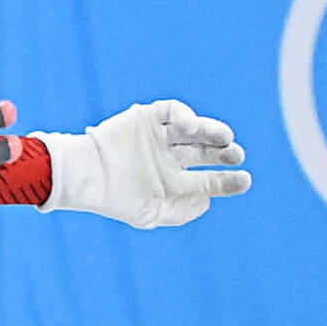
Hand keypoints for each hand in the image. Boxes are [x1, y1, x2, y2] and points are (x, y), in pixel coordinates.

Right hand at [43, 98, 249, 227]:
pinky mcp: (147, 118)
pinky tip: (189, 127)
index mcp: (172, 181)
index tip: (243, 181)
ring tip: (225, 138)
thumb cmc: (113, 198)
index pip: (208, 179)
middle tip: (235, 156)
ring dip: (213, 131)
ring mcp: (159, 137)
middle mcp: (170, 157)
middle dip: (225, 153)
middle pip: (206, 152)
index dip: (228, 181)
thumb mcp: (150, 214)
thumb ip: (181, 212)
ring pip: (195, 130)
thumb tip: (208, 200)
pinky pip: (172, 111)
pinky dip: (185, 115)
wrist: (83, 175)